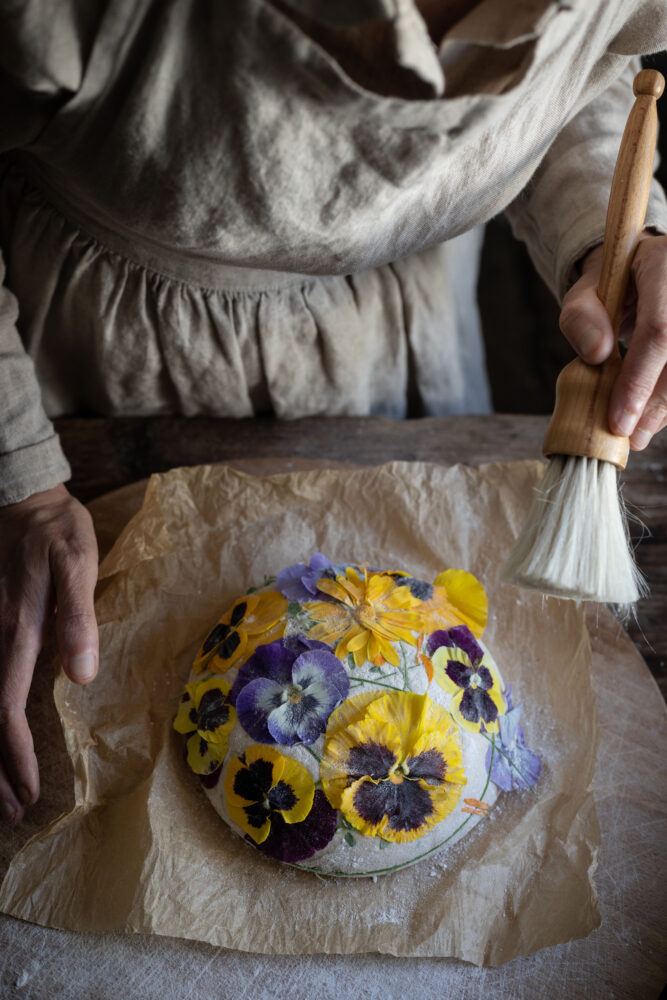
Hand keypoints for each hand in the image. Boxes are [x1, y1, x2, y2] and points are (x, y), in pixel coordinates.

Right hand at [0, 484, 97, 822]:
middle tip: (13, 813)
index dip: (16, 755)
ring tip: (2, 793)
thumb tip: (82, 674)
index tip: (30, 792)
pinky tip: (0, 736)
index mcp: (15, 632)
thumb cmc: (55, 533)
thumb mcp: (76, 565)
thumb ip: (76, 617)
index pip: (7, 709)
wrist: (22, 501)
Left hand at [559, 231, 666, 449]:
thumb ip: (580, 317)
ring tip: (638, 433)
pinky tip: (652, 417)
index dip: (639, 380)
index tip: (618, 421)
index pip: (658, 331)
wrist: (641, 274)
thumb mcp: (584, 293)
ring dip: (666, 408)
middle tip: (630, 437)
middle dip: (656, 403)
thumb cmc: (610, 287)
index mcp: (662, 265)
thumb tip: (597, 354)